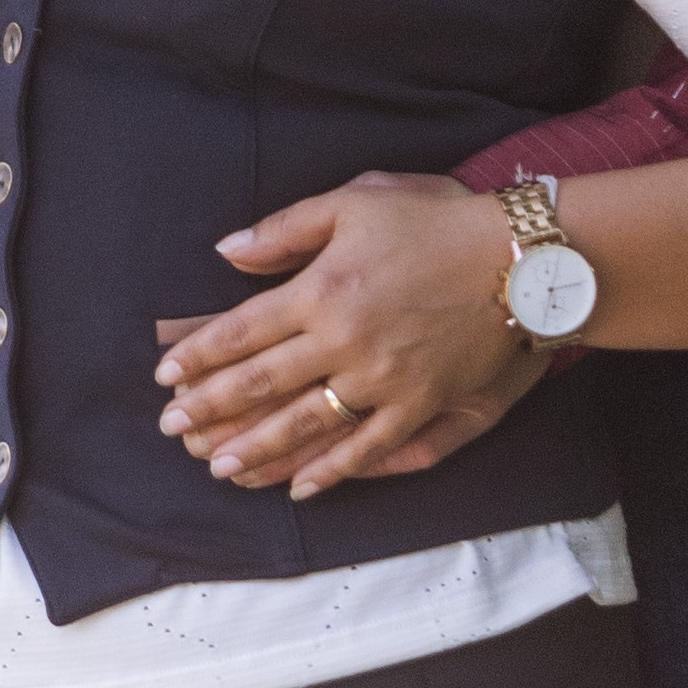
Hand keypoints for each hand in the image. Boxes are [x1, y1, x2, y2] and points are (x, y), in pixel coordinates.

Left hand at [155, 172, 548, 500]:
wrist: (521, 257)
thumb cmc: (436, 220)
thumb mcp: (356, 201)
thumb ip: (286, 228)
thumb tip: (227, 252)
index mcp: (324, 288)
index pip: (243, 330)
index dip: (199, 356)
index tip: (167, 376)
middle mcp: (347, 341)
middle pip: (264, 383)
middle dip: (212, 409)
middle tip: (173, 430)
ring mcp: (385, 380)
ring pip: (307, 425)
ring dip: (257, 449)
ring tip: (219, 467)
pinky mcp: (422, 406)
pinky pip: (368, 449)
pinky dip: (331, 471)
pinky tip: (298, 486)